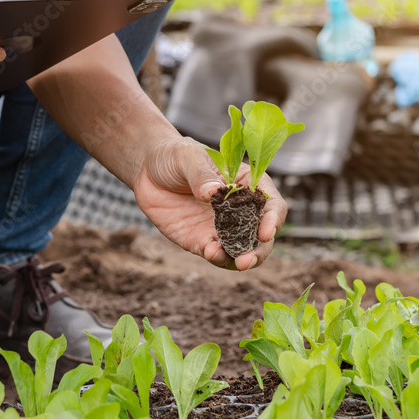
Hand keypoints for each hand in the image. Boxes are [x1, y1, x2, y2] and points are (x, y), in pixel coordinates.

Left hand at [133, 137, 287, 270]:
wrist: (146, 171)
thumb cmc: (173, 156)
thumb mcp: (187, 156)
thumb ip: (200, 173)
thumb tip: (213, 192)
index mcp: (246, 184)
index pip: (271, 204)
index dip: (272, 219)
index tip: (266, 232)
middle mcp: (239, 209)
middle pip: (261, 234)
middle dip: (260, 250)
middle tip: (248, 260)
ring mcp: (221, 227)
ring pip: (242, 249)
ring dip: (242, 259)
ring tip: (235, 263)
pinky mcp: (201, 240)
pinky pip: (215, 253)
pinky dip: (217, 257)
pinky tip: (210, 252)